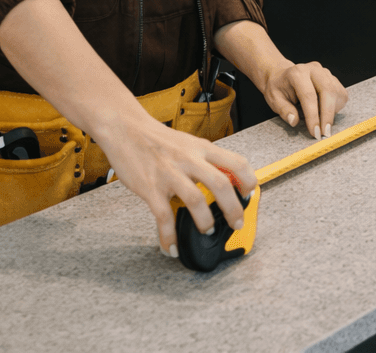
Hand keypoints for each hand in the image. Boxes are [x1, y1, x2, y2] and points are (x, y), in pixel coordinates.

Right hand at [91, 107, 255, 257]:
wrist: (125, 129)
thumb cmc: (158, 139)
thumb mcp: (189, 143)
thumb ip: (205, 159)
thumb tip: (224, 180)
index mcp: (202, 148)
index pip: (236, 162)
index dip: (248, 180)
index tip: (250, 194)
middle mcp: (189, 160)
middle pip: (221, 184)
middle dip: (233, 209)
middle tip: (236, 223)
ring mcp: (170, 174)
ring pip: (196, 201)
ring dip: (205, 221)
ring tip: (207, 231)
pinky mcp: (150, 188)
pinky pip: (163, 216)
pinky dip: (169, 235)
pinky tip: (172, 246)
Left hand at [262, 60, 347, 139]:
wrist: (282, 75)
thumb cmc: (279, 88)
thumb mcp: (274, 100)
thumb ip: (284, 110)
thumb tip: (294, 121)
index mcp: (297, 73)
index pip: (309, 95)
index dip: (313, 116)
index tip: (315, 132)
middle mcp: (314, 69)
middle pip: (328, 91)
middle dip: (328, 115)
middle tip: (325, 133)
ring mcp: (325, 72)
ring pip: (337, 93)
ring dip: (333, 112)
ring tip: (323, 123)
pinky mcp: (332, 78)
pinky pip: (341, 94)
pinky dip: (337, 106)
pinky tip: (326, 112)